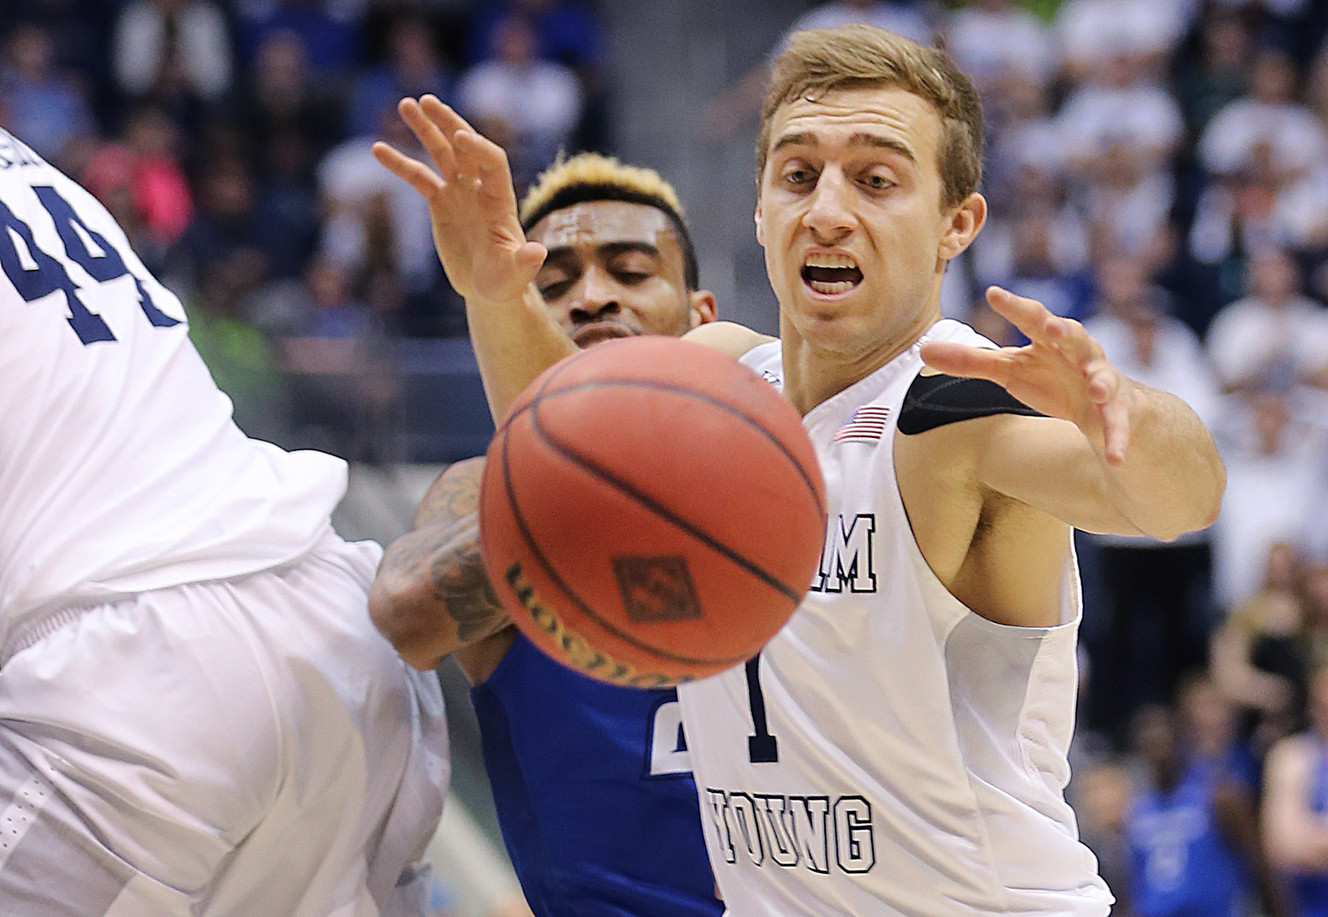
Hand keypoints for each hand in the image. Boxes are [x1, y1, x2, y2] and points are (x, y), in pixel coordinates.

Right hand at [372, 95, 545, 303]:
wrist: (489, 288)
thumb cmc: (507, 282)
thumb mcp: (516, 274)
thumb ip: (525, 262)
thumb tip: (537, 253)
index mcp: (501, 199)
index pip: (493, 162)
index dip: (479, 147)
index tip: (460, 137)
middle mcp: (481, 188)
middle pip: (465, 146)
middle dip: (448, 123)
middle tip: (427, 101)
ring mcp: (460, 192)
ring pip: (442, 152)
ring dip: (425, 128)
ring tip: (405, 104)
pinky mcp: (440, 202)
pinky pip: (418, 176)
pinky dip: (400, 163)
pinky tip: (377, 148)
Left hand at [920, 286, 1135, 464]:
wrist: (1102, 405)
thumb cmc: (1051, 378)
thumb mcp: (1009, 370)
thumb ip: (971, 361)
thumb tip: (923, 350)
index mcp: (1050, 341)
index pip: (1031, 318)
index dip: (1014, 306)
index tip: (993, 293)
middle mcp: (1079, 354)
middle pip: (1074, 336)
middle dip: (1065, 330)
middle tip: (1052, 327)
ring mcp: (1102, 381)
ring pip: (1105, 377)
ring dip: (1102, 382)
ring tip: (1097, 390)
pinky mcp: (1118, 411)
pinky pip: (1117, 425)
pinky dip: (1116, 441)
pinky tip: (1114, 459)